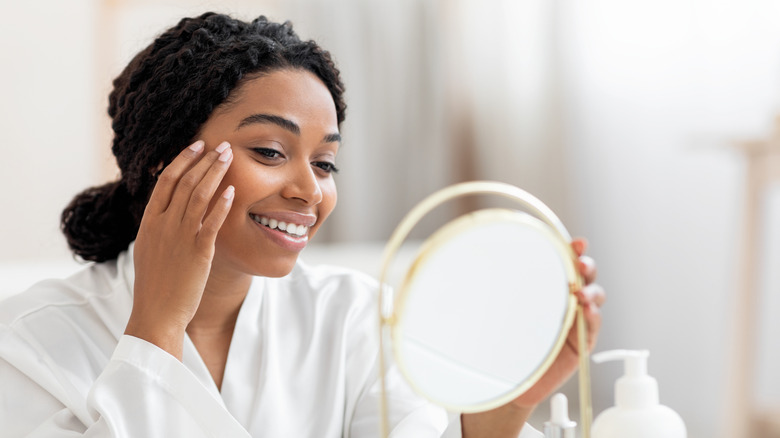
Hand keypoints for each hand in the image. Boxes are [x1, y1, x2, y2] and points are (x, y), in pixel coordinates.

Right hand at [125, 140, 233, 358]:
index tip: (197, 146)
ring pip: (198, 196)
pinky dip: (222, 204)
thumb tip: (166, 210)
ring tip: (229, 157)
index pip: (165, 180)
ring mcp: (179, 237)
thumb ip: (158, 227)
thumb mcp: (149, 248)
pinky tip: (233, 191)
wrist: (156, 313)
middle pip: (184, 182)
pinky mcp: (198, 252)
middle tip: (222, 145)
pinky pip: (211, 222)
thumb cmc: (154, 285)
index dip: (182, 160)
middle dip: (204, 160)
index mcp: (149, 221)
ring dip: (215, 173)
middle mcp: (162, 224)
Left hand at [508, 237, 605, 407]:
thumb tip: (487, 254)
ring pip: (594, 297)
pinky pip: (593, 326)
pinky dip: (593, 316)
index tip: (576, 243)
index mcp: (546, 288)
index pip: (564, 263)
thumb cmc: (498, 342)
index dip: (573, 251)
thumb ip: (499, 284)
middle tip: (580, 264)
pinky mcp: (581, 343)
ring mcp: (574, 322)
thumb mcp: (496, 306)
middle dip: (587, 266)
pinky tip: (587, 311)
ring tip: (582, 293)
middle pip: (585, 277)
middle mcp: (563, 301)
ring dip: (592, 291)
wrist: (506, 381)